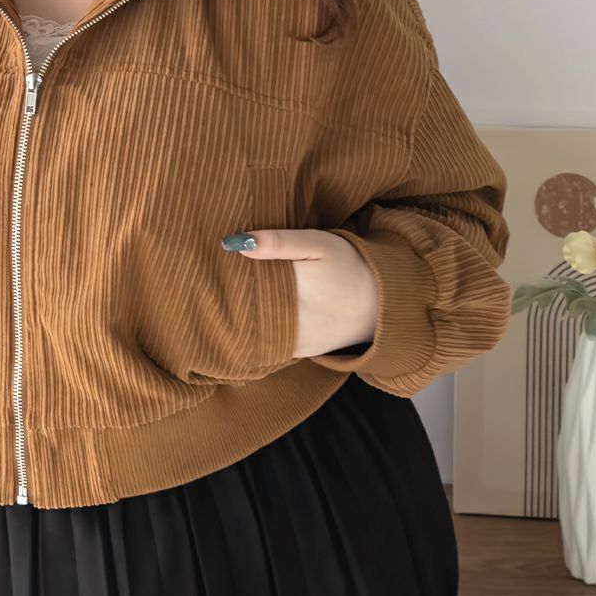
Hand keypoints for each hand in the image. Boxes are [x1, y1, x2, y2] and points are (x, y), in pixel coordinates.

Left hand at [227, 228, 377, 358]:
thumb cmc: (350, 266)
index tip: (213, 269)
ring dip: (239, 320)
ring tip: (227, 303)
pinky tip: (250, 320)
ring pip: (252, 332)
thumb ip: (279, 242)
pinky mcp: (298, 352)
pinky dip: (256, 334)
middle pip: (244, 311)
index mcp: (294, 286)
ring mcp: (295, 340)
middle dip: (228, 300)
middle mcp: (292, 318)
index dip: (226, 278)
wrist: (382, 303)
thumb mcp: (318, 244)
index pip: (245, 284)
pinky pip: (266, 345)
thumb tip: (236, 244)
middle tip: (214, 286)